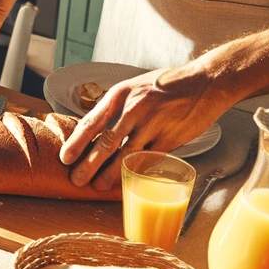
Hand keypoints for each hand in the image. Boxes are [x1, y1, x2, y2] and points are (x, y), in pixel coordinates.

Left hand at [59, 67, 233, 189]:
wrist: (203, 83)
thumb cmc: (164, 85)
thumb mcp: (133, 88)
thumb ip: (115, 107)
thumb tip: (95, 130)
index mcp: (120, 95)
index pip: (92, 122)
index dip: (76, 143)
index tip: (65, 158)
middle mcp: (133, 110)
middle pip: (105, 143)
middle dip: (88, 164)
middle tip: (76, 179)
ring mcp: (152, 126)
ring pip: (126, 156)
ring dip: (110, 174)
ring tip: (98, 185)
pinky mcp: (169, 139)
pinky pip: (148, 159)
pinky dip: (136, 171)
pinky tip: (128, 180)